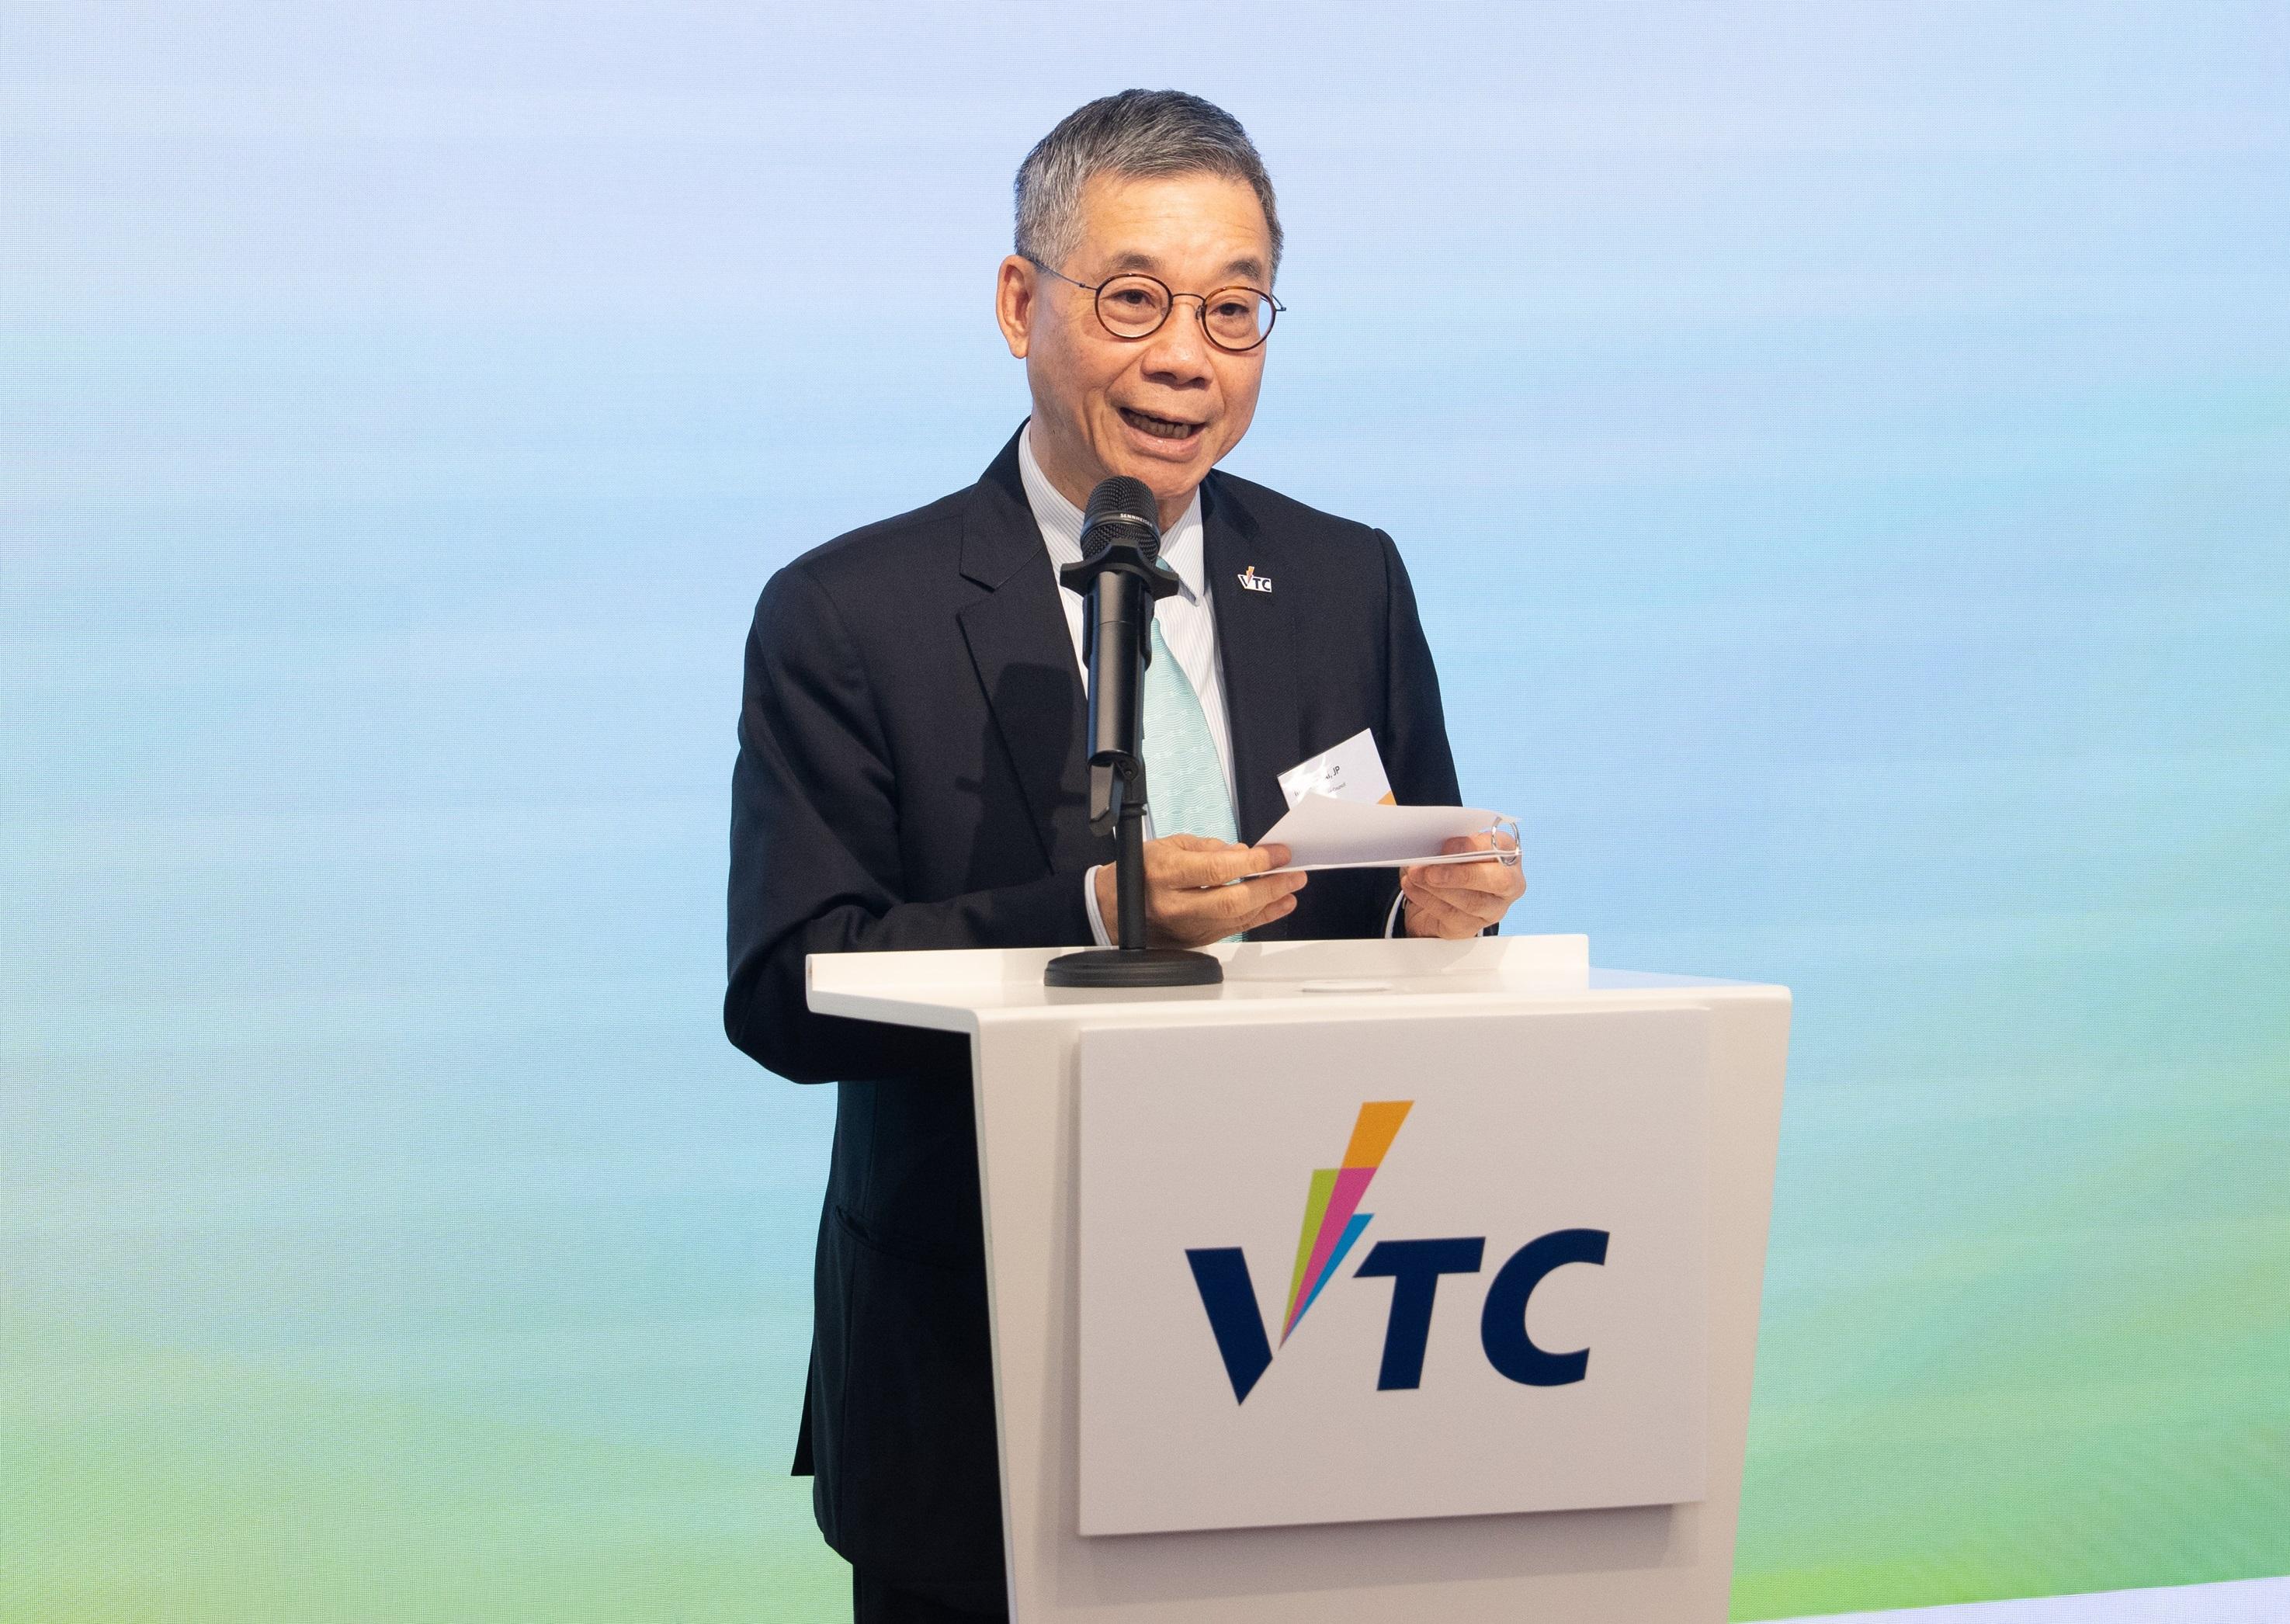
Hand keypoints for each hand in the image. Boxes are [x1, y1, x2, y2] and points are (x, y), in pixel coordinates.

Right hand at [1095, 834, 1305, 948]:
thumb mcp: (1169, 845)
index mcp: (1165, 874)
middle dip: (1270, 887)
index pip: (1218, 870)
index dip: (1254, 862)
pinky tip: (1277, 905)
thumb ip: (1208, 848)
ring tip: (1291, 887)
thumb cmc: (1140, 871)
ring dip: (1271, 903)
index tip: (1277, 853)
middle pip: (1232, 901)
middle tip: (1294, 874)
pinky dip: (1260, 917)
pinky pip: (1234, 930)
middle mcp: (1175, 904)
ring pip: (1237, 919)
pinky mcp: (1195, 940)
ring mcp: (1186, 927)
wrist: (1115, 907)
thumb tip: (1243, 853)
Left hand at [1399, 830, 1522, 937]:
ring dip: (1437, 888)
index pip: (1500, 849)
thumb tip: (1432, 847)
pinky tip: (1412, 887)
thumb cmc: (1451, 861)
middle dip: (1462, 875)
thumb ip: (1450, 844)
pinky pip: (1451, 915)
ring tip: (1414, 876)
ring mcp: (1493, 908)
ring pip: (1472, 902)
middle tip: (1431, 871)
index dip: (1473, 847)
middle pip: (1498, 881)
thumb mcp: (1452, 846)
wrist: (1440, 893)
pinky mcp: (1471, 927)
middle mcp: (1508, 883)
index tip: (1446, 846)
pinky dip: (1426, 899)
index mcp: (1507, 853)